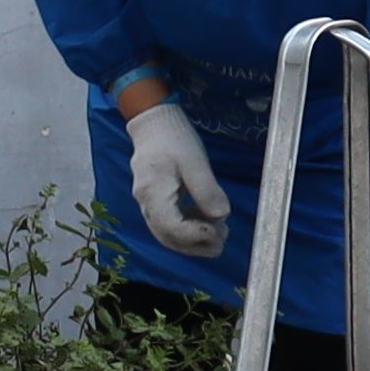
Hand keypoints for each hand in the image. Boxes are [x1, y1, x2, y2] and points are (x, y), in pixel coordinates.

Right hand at [122, 99, 233, 257]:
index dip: (196, 235)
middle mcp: (146, 204)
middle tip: (223, 238)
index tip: (219, 230)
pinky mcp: (155, 203)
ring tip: (219, 231)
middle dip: (197, 245)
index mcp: (153, 193)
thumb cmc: (174, 138)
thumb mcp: (195, 161)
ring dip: (194, 240)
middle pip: (168, 238)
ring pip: (168, 235)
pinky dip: (189, 229)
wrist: (154, 125)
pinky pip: (169, 225)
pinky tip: (206, 220)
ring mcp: (148, 205)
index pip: (171, 228)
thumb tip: (221, 216)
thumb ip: (207, 190)